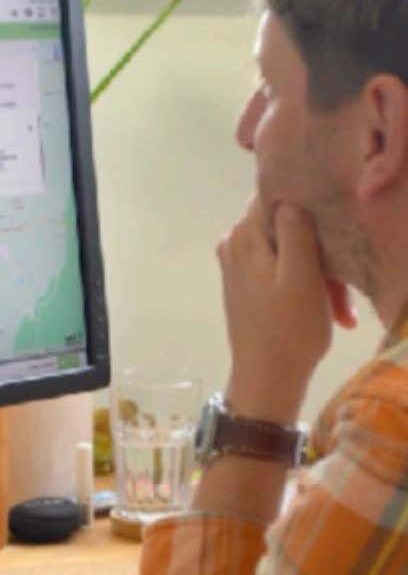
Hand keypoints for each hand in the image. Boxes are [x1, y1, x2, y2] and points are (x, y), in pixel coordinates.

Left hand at [216, 198, 341, 422]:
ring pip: (288, 251)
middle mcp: (234, 243)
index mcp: (244, 235)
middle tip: (340, 281)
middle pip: (285, 227)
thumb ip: (294, 232)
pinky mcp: (247, 284)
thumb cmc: (289, 329)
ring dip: (317, 273)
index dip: (306, 202)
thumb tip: (289, 200)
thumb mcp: (302, 276)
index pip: (274, 196)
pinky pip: (282, 271)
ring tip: (338, 305)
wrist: (267, 378)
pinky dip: (306, 286)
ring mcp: (238, 264)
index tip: (332, 220)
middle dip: (318, 248)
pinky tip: (329, 310)